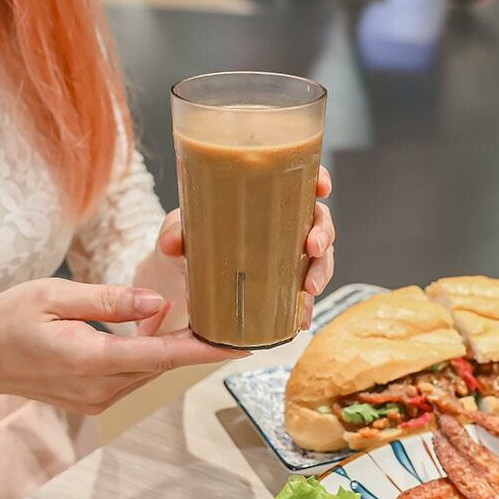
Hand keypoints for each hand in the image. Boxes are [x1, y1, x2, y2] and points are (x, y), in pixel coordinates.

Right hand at [0, 278, 244, 414]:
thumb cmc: (8, 320)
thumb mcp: (55, 295)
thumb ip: (110, 300)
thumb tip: (159, 303)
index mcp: (90, 360)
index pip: (162, 355)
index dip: (204, 349)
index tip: (241, 344)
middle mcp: (99, 388)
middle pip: (163, 363)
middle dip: (197, 343)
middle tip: (228, 316)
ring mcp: (97, 399)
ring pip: (151, 370)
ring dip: (174, 347)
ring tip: (202, 318)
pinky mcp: (94, 399)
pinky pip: (134, 374)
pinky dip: (151, 353)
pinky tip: (159, 328)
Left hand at [158, 166, 335, 329]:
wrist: (181, 277)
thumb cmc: (188, 240)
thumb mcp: (178, 231)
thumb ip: (175, 232)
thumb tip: (174, 243)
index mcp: (265, 199)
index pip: (302, 181)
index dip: (319, 179)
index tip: (322, 187)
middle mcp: (283, 224)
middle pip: (319, 221)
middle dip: (324, 234)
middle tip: (313, 247)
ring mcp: (287, 255)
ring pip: (319, 257)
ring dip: (322, 271)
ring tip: (309, 288)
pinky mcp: (282, 285)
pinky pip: (304, 293)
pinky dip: (306, 306)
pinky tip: (301, 318)